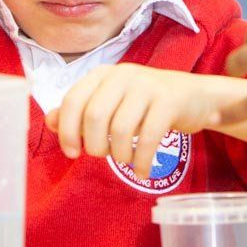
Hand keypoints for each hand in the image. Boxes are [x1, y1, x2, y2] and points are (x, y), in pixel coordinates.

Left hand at [46, 64, 223, 178]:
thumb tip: (51, 121)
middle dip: (96, 146)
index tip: (72, 152)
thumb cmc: (146, 104)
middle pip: (94, 116)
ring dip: (120, 155)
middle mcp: (122, 75)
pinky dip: (142, 161)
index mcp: (102, 75)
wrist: (195, 97)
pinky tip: (143, 171)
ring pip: (120, 129)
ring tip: (126, 161)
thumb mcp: (111, 104)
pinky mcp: (169, 100)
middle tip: (105, 156)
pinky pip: (148, 137)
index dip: (68, 131)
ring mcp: (147, 86)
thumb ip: (81, 112)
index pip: (73, 100)